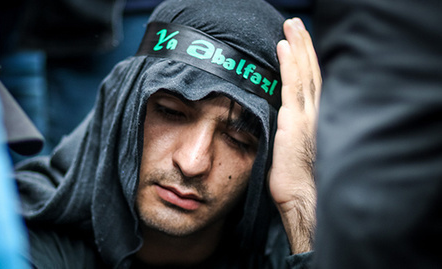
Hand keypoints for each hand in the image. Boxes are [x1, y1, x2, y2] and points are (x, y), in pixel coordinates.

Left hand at [268, 18, 320, 253]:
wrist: (307, 200)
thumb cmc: (303, 183)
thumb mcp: (300, 152)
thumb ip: (296, 132)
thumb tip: (285, 125)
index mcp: (317, 120)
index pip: (313, 84)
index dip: (307, 61)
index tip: (300, 44)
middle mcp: (316, 113)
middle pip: (311, 72)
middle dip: (304, 46)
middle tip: (296, 25)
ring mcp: (307, 115)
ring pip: (303, 74)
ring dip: (298, 48)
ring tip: (291, 27)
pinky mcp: (295, 121)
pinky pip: (292, 85)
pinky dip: (289, 65)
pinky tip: (283, 48)